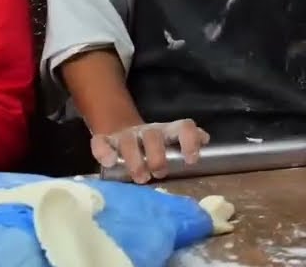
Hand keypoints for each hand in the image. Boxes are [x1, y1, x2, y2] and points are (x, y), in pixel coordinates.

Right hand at [90, 119, 209, 183]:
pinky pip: (101, 142)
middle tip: (159, 173)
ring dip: (134, 159)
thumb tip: (205, 139)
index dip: (189, 141)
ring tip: (141, 178)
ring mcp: (126, 135)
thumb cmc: (155, 146)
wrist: (123, 133)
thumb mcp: (173, 143)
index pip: (183, 126)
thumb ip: (189, 140)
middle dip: (157, 156)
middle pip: (153, 136)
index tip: (190, 161)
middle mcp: (148, 131)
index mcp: (168, 130)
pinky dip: (103, 151)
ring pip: (128, 140)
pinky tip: (109, 162)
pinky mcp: (106, 140)